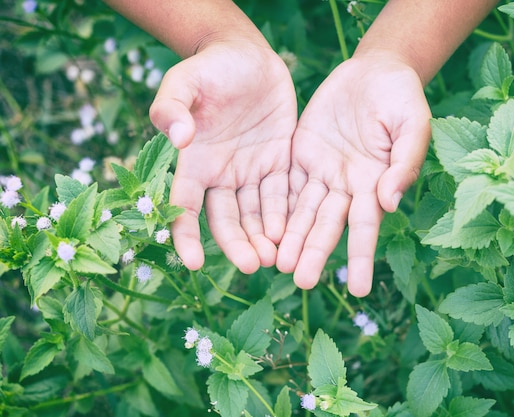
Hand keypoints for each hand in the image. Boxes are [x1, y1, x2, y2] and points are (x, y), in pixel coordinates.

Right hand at [150, 40, 296, 272]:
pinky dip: (288, 214)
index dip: (185, 235)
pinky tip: (296, 233)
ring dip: (266, 236)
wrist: (246, 54)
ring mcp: (252, 170)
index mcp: (194, 162)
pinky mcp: (280, 161)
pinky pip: (285, 193)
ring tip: (277, 257)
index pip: (185, 207)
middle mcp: (222, 174)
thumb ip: (172, 107)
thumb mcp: (184, 80)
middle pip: (228, 219)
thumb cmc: (209, 66)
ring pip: (258, 213)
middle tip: (254, 265)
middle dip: (238, 244)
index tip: (192, 263)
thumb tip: (178, 138)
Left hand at [276, 52, 430, 296]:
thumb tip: (389, 204)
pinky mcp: (300, 154)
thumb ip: (403, 163)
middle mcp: (346, 185)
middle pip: (327, 224)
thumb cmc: (402, 97)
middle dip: (315, 252)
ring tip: (277, 265)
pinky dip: (275, 207)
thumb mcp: (412, 124)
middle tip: (301, 281)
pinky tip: (262, 229)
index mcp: (375, 182)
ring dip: (292, 238)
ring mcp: (321, 171)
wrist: (375, 70)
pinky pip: (285, 183)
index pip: (366, 226)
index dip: (362, 257)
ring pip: (302, 210)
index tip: (359, 290)